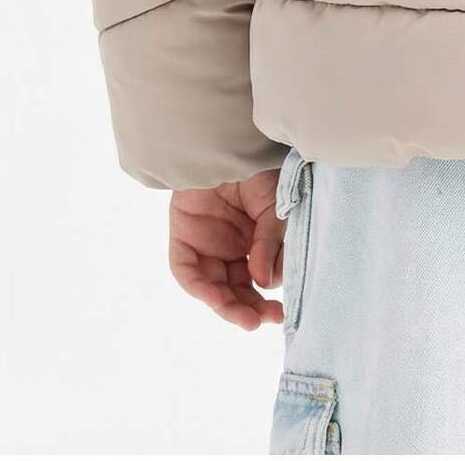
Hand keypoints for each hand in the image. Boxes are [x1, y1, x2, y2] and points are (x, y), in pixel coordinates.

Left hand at [169, 169, 285, 330]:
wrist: (230, 142)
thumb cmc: (260, 171)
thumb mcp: (275, 209)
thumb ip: (269, 244)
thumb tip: (263, 282)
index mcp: (253, 241)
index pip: (258, 279)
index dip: (267, 296)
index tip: (281, 309)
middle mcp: (229, 247)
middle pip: (235, 288)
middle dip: (249, 308)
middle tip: (265, 321)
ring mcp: (206, 245)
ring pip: (213, 286)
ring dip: (228, 305)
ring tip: (247, 318)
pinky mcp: (183, 239)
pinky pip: (187, 272)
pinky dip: (200, 287)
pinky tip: (217, 298)